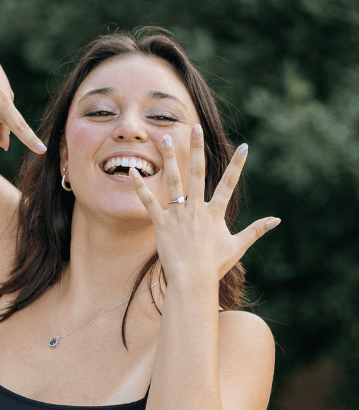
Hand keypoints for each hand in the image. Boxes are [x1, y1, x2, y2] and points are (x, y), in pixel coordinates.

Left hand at [129, 125, 279, 283]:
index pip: (229, 184)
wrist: (192, 281)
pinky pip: (148, 202)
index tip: (245, 146)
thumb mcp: (237, 246)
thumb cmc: (214, 265)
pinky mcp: (161, 224)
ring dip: (169, 158)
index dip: (237, 166)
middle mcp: (196, 209)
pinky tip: (132, 171)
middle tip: (195, 128)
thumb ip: (256, 230)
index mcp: (214, 213)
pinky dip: (140, 187)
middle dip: (196, 149)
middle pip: (197, 173)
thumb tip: (277, 220)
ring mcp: (177, 215)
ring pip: (173, 181)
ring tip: (164, 137)